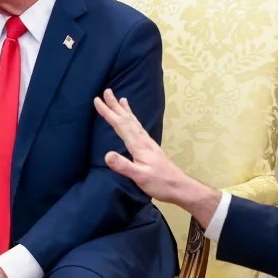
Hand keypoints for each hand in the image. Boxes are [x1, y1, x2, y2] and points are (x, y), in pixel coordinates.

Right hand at [94, 89, 220, 227]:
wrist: (180, 186)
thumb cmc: (160, 183)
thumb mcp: (140, 176)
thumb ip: (124, 166)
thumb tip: (107, 155)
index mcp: (139, 145)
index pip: (120, 125)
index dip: (108, 113)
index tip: (97, 101)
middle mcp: (143, 140)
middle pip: (127, 119)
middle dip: (115, 105)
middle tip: (106, 91)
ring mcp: (148, 143)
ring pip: (134, 121)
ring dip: (125, 110)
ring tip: (121, 99)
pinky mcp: (150, 147)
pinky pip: (138, 127)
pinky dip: (133, 119)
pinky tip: (133, 120)